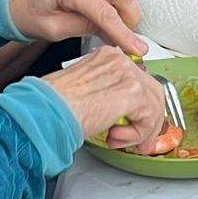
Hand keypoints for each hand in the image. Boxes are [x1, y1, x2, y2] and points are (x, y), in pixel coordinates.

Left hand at [8, 0, 145, 49]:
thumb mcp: (54, 30)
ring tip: (115, 23)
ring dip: (124, 3)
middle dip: (131, 15)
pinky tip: (106, 8)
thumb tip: (113, 34)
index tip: (138, 49)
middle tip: (128, 35)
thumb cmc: (25, 13)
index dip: (125, 33)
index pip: (106, 13)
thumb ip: (85, 28)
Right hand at [42, 46, 167, 150]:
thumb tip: (125, 115)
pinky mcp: (130, 92)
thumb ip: (107, 95)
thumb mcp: (85, 93)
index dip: (142, 105)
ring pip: (155, 104)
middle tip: (140, 140)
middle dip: (150, 119)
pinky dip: (136, 134)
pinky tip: (115, 138)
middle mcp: (120, 60)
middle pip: (153, 90)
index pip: (139, 79)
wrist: (43, 111)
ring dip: (142, 130)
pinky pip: (148, 117)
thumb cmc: (53, 106)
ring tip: (121, 141)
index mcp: (108, 57)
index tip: (138, 124)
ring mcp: (127, 74)